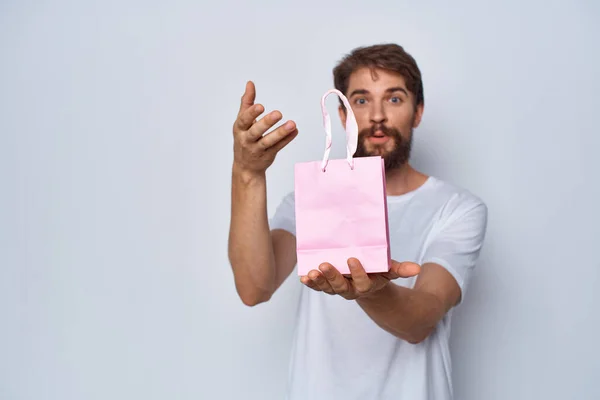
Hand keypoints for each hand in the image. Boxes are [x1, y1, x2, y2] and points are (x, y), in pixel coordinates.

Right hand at [232, 81, 298, 173]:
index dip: (252, 114)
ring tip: (292, 124)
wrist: (245, 167)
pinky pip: (278, 147)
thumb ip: (246, 102)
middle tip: (278, 113)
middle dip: (266, 123)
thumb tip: (250, 84)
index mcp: (240, 128)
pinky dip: (287, 139)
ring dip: (280, 133)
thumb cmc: (244, 138)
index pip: (244, 120)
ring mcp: (257, 149)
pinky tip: (295, 131)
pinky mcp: (268, 156)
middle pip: (255, 132)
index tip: (261, 106)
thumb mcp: (242, 121)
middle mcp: (247, 140)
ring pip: (268, 141)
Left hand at [300, 258, 420, 299]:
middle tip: (324, 265)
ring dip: (318, 281)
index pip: (362, 282)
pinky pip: (317, 287)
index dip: (357, 273)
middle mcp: (351, 290)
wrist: (366, 282)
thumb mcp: (389, 270)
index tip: (352, 259)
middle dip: (332, 277)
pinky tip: (304, 277)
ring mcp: (337, 289)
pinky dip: (310, 284)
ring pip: (327, 288)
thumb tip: (417, 268)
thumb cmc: (378, 272)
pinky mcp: (326, 286)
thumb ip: (400, 269)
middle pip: (341, 287)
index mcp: (367, 286)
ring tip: (311, 273)